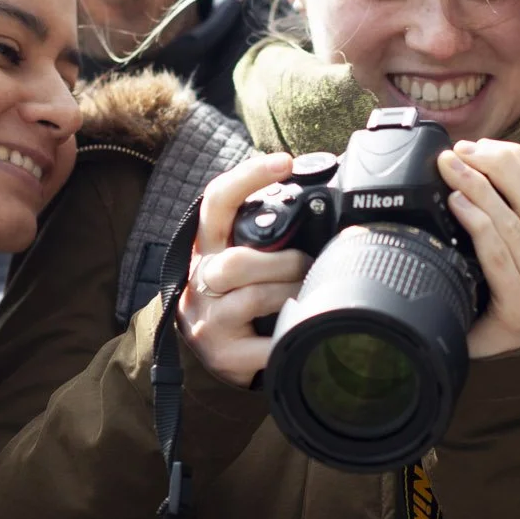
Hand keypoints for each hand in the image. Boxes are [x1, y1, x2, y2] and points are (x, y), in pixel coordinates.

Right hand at [176, 152, 308, 388]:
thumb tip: (317, 200)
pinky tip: (300, 331)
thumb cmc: (235, 298)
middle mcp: (202, 282)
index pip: (217, 202)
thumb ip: (263, 236)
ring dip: (291, 294)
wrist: (208, 356)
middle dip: (284, 262)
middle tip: (307, 266)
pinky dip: (291, 336)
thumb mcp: (239, 262)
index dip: (247, 177)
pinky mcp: (225, 356)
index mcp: (208, 248)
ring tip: (306, 295)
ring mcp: (210, 321)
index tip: (283, 162)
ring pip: (253, 298)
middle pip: (235, 262)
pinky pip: (267, 344)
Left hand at [437, 140, 519, 358]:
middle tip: (459, 153)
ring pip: (514, 223)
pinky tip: (457, 202)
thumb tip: (485, 155)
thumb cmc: (502, 300)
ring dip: (478, 188)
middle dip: (495, 167)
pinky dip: (476, 221)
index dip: (516, 160)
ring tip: (451, 170)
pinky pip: (499, 253)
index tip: (481, 146)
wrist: (487, 356)